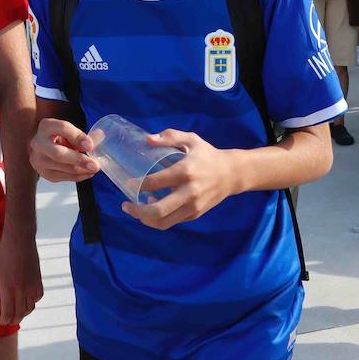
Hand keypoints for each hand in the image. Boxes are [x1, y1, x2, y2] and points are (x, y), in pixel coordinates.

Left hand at [0, 223, 42, 324]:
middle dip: (13, 320)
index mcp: (9, 290)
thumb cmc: (3, 254)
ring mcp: (32, 286)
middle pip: (20, 313)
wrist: (20, 240)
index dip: (4, 321)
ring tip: (17, 313)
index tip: (0, 321)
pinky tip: (27, 300)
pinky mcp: (38, 280)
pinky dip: (33, 302)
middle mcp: (22, 291)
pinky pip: (38, 297)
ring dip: (24, 313)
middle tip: (8, 320)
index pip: (8, 313)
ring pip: (30, 307)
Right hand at [29, 118, 97, 182]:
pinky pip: (63, 177)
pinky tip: (87, 173)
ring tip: (94, 169)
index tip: (91, 145)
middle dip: (79, 160)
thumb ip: (82, 135)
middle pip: (59, 154)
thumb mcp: (68, 131)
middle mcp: (38, 143)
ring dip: (81, 170)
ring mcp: (38, 160)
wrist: (43, 147)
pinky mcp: (43, 173)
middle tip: (95, 165)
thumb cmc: (58, 136)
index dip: (78, 137)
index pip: (63, 128)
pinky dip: (78, 176)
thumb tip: (99, 136)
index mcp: (46, 126)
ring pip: (62, 168)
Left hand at [119, 130, 237, 229]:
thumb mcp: (191, 140)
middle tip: (126, 205)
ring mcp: (193, 206)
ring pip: (164, 222)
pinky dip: (158, 219)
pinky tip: (151, 209)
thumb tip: (147, 139)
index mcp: (185, 171)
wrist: (232, 174)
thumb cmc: (208, 155)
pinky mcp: (195, 214)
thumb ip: (170, 137)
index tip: (127, 183)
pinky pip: (172, 222)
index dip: (137, 185)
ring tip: (136, 210)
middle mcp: (189, 192)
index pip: (155, 182)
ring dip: (145, 219)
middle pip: (158, 210)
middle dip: (137, 211)